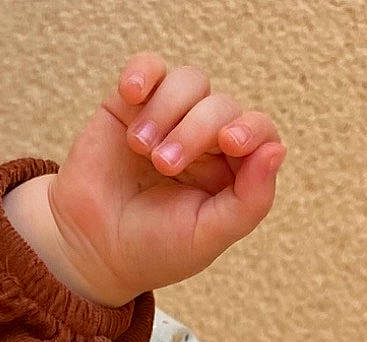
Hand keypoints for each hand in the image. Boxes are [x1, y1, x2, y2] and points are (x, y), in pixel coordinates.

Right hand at [4, 54, 284, 306]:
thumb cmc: (153, 248)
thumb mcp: (207, 236)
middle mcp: (206, 138)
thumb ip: (250, 201)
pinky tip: (132, 94)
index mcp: (232, 170)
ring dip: (167, 110)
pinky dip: (143, 72)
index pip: (259, 131)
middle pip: (220, 105)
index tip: (230, 142)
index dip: (252, 129)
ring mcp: (169, 117)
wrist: (90, 249)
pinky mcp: (131, 104)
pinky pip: (149, 67)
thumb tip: (276, 150)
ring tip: (140, 147)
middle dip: (195, 130)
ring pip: (189, 81)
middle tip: (164, 165)